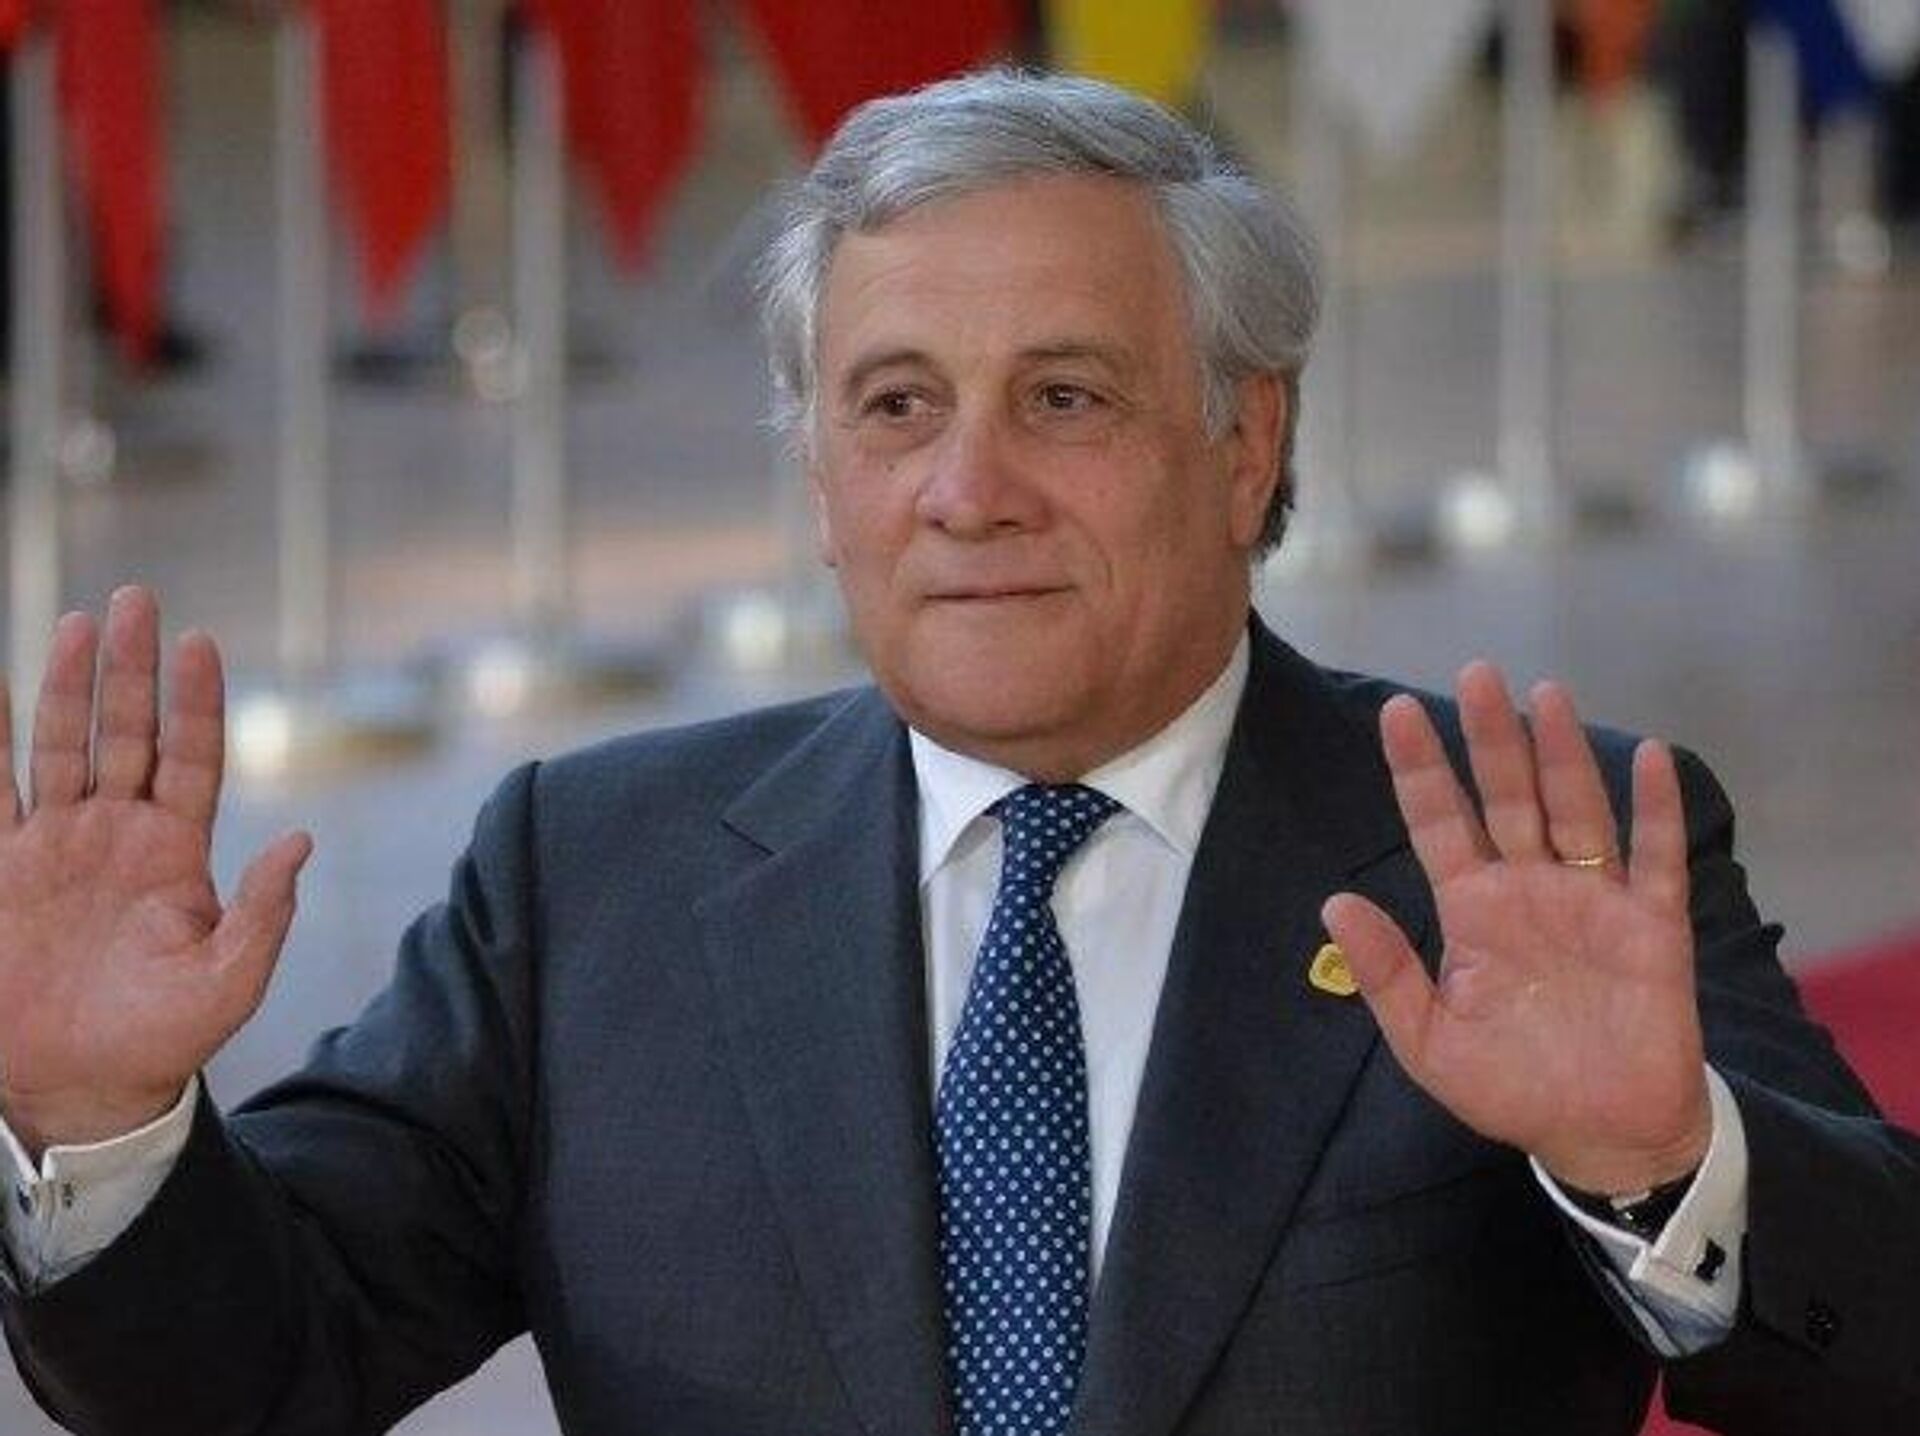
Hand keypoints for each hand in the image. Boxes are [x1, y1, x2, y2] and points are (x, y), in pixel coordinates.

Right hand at [0, 588, 309, 1159]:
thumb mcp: (230, 981)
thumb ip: (264, 911)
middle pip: (127, 733)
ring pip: (63, 747)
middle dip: (132, 669)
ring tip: (81, 622)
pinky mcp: (2, 870)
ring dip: (70, 687)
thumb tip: (302, 841)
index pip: (192, 757)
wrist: (83, 1087)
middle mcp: (118, 833)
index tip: (202, 643)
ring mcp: (57, 845)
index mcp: (177, 851)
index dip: (196, 702)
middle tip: (138, 598)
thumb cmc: (166, 1039)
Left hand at [1323, 663, 1710, 1195]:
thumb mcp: (1429, 1041)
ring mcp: (1592, 902)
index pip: (1440, 822)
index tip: (1395, 711)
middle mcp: (1529, 889)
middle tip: (1475, 670)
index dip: (1420, 768)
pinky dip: (1655, 809)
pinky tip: (1651, 757)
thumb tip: (1333, 904)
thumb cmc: (1511, 1087)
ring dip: (1563, 753)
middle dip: (1491, 738)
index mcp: (1472, 909)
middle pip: (1507, 797)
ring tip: (1545, 694)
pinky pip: (1655, 858)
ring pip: (1575, 810)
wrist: (1599, 1136)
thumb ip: (1386, 972)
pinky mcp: (1652, 927)